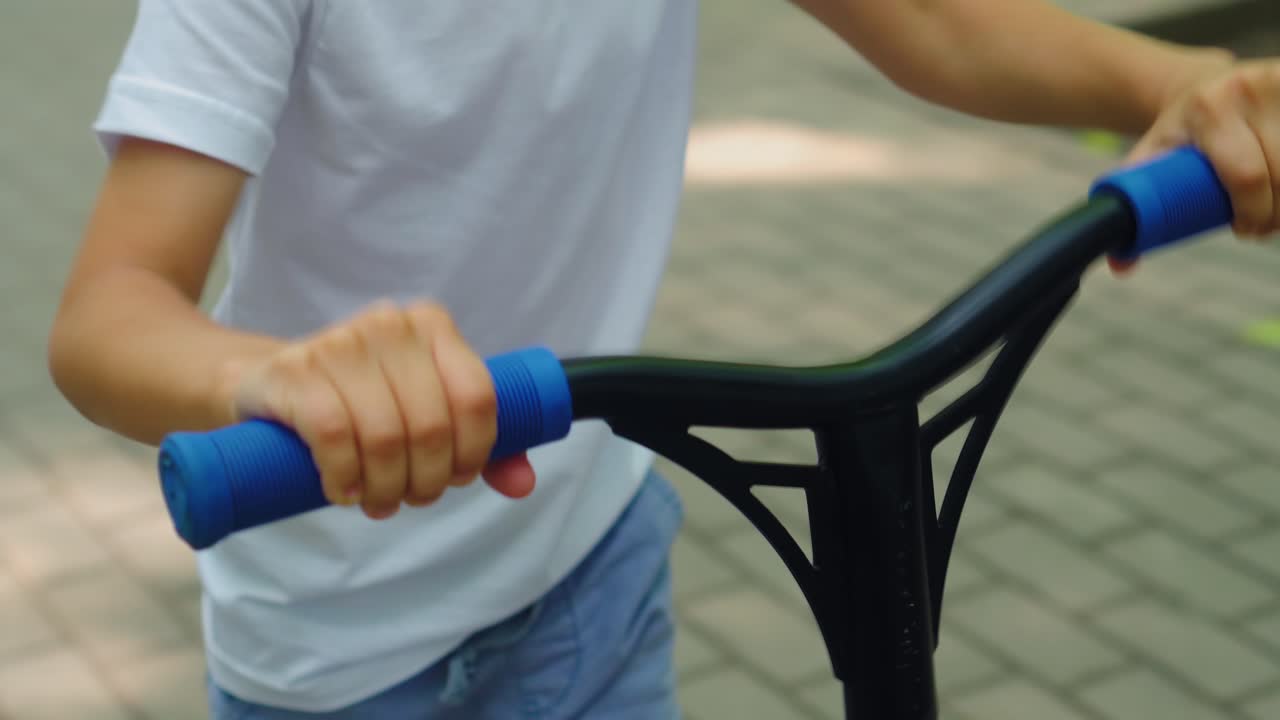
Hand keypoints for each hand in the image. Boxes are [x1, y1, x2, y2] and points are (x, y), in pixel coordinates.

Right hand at [217, 301, 534, 519]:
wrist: (271, 384)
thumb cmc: (362, 402)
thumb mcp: (424, 413)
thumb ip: (478, 446)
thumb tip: (524, 484)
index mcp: (433, 326)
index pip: (477, 396)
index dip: (475, 451)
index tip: (457, 478)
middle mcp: (390, 324)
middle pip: (433, 425)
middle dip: (428, 480)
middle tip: (412, 498)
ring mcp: (339, 343)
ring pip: (386, 436)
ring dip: (387, 488)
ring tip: (379, 502)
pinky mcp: (294, 372)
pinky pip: (334, 436)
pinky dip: (344, 477)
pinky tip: (344, 491)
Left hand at [1112, 55, 1279, 273]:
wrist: (1205, 87)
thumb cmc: (1180, 135)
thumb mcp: (1151, 161)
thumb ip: (1130, 210)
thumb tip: (1122, 267)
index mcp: (1208, 109)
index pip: (1246, 176)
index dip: (1253, 214)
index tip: (1244, 229)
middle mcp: (1249, 89)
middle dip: (1276, 214)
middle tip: (1261, 225)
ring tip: (1272, 209)